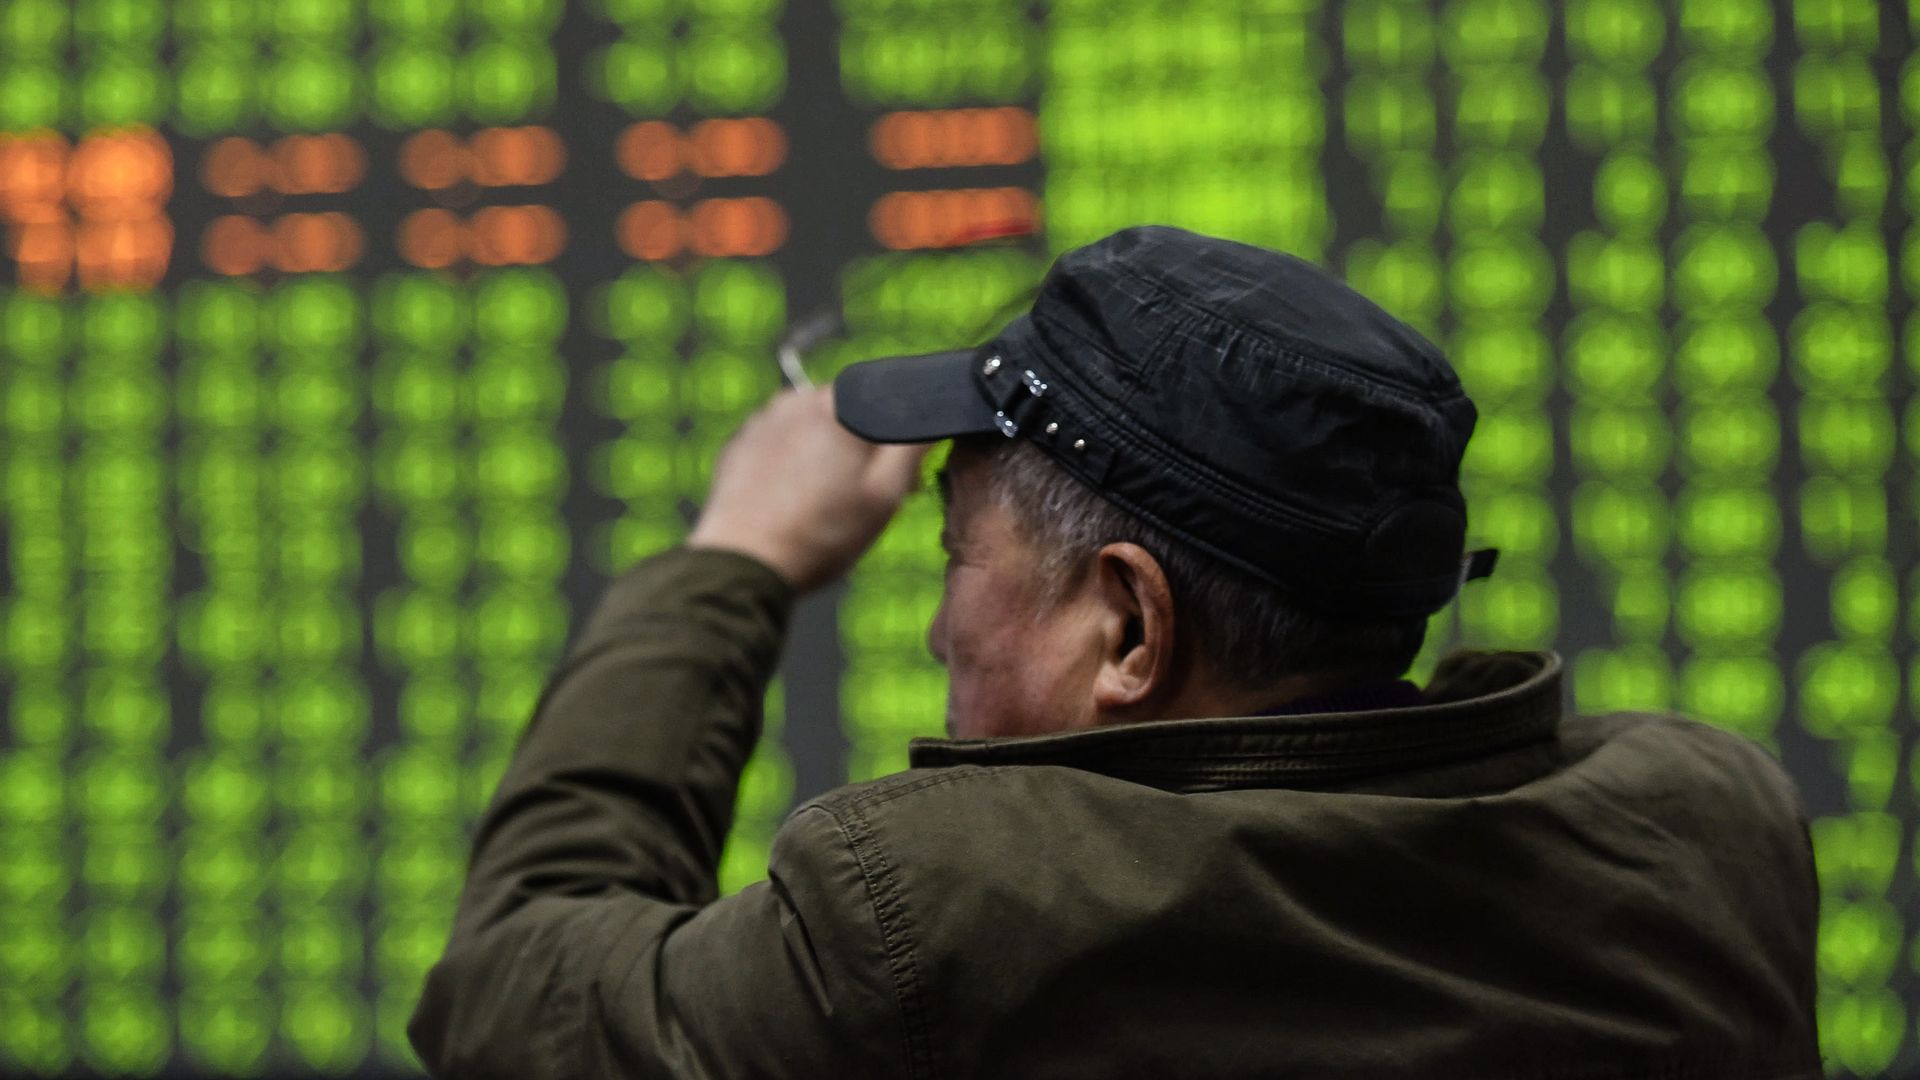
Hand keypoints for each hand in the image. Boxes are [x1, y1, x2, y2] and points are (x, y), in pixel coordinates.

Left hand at [688, 388, 931, 593]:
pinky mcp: (738, 446)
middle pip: (844, 413)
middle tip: (861, 495)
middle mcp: (794, 401)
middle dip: (858, 446)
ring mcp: (760, 422)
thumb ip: (911, 448)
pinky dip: (790, 465)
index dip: (895, 438)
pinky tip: (792, 501)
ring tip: (823, 503)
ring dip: (823, 453)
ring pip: (809, 428)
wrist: (745, 565)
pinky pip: (777, 444)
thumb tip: (928, 421)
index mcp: (835, 405)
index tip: (899, 476)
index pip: (883, 399)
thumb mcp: (884, 496)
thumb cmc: (820, 534)